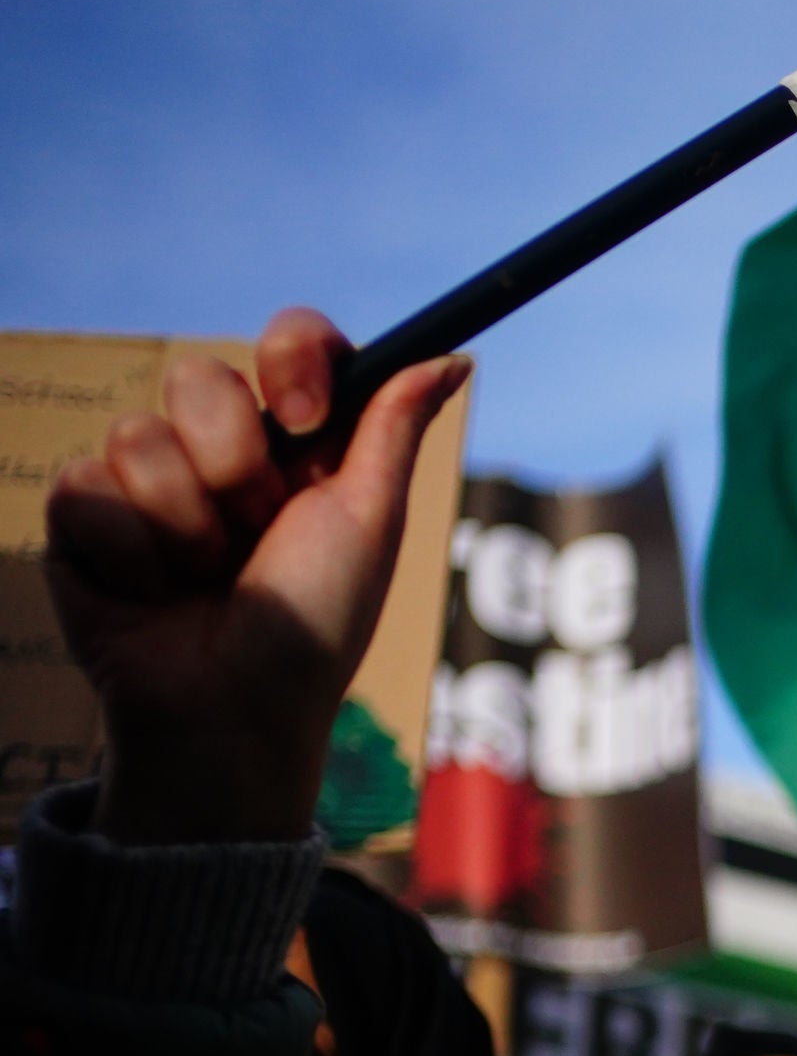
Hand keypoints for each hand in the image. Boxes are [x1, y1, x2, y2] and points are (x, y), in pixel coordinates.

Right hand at [44, 310, 465, 843]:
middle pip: (200, 377)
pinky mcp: (83, 518)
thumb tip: (454, 359)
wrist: (233, 709)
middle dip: (234, 467)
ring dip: (186, 526)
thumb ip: (394, 430)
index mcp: (297, 448)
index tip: (306, 416)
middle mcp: (221, 454)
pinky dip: (132, 554)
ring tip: (205, 580)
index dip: (293, 359)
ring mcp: (147, 482)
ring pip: (139, 434)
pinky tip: (151, 595)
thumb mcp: (370, 522)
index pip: (290, 345)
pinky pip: (85, 486)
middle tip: (257, 533)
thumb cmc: (314, 626)